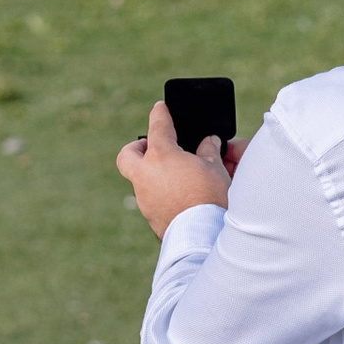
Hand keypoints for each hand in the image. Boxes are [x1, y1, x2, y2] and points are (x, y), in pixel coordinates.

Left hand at [117, 99, 242, 235]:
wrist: (201, 235)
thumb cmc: (209, 196)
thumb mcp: (215, 168)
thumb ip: (209, 151)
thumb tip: (209, 143)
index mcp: (161, 155)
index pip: (158, 125)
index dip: (160, 113)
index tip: (160, 108)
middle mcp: (145, 175)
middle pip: (128, 154)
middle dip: (137, 147)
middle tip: (150, 146)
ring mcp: (144, 198)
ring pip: (139, 180)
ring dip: (153, 174)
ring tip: (177, 175)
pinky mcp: (150, 217)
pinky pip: (152, 200)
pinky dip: (162, 195)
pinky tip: (180, 197)